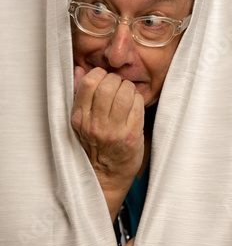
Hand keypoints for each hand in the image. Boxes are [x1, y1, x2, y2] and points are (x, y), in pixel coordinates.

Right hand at [71, 67, 144, 220]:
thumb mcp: (80, 121)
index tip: (104, 79)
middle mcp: (94, 124)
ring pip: (125, 92)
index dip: (100, 74)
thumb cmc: (95, 145)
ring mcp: (113, 131)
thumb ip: (78, 94)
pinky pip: (138, 104)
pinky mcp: (131, 135)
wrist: (107, 175)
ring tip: (127, 94)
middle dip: (116, 80)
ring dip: (129, 88)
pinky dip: (138, 99)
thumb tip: (79, 70)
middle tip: (118, 86)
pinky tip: (134, 105)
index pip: (88, 83)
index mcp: (79, 118)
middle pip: (108, 85)